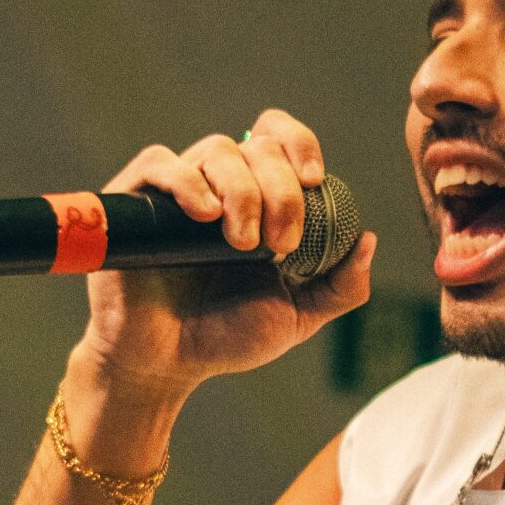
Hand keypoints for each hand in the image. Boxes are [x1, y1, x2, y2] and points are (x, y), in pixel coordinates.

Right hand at [75, 110, 373, 399]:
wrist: (166, 365)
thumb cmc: (226, 337)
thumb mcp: (298, 316)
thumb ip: (341, 286)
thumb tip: (369, 239)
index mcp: (260, 199)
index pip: (281, 139)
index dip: (301, 145)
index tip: (315, 181)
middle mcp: (220, 185)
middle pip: (258, 147)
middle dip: (281, 191)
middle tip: (280, 244)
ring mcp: (177, 191)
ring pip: (216, 149)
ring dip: (241, 190)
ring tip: (241, 243)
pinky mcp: (135, 201)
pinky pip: (159, 162)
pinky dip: (187, 180)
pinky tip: (205, 215)